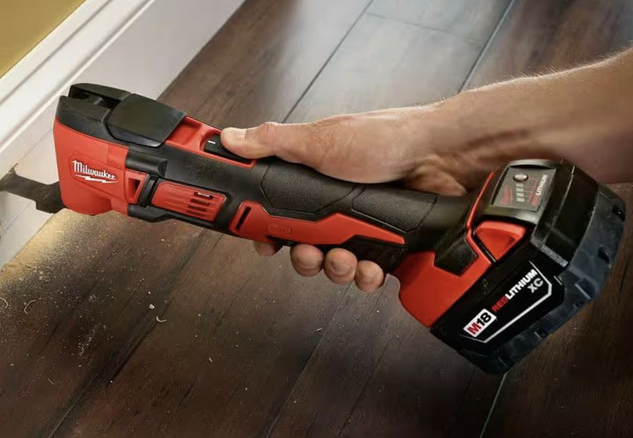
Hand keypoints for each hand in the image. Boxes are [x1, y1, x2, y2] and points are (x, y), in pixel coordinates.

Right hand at [220, 107, 492, 291]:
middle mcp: (334, 207)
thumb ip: (274, 143)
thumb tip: (231, 137)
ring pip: (333, 266)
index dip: (266, 232)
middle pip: (302, 248)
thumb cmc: (383, 140)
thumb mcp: (320, 139)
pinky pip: (366, 274)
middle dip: (304, 258)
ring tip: (347, 257)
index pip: (276, 214)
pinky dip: (367, 276)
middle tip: (311, 251)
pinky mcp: (387, 246)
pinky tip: (372, 266)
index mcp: (312, 183)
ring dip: (335, 269)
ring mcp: (361, 228)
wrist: (443, 155)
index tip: (263, 244)